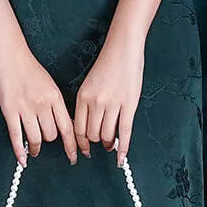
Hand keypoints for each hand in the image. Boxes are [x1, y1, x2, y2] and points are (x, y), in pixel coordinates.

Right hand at [0, 42, 78, 166]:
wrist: (11, 56)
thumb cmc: (31, 69)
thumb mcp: (50, 86)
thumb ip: (57, 105)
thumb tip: (64, 126)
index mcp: (55, 98)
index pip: (68, 128)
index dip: (73, 146)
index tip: (75, 157)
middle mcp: (43, 104)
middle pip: (51, 135)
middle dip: (50, 141)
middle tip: (46, 140)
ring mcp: (25, 108)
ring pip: (36, 138)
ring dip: (36, 148)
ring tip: (35, 150)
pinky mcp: (9, 111)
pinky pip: (16, 136)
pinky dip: (20, 151)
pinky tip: (23, 159)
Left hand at [74, 31, 143, 166]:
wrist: (123, 48)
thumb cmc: (107, 64)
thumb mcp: (89, 84)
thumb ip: (87, 104)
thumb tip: (88, 126)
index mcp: (82, 97)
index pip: (78, 129)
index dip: (81, 143)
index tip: (83, 150)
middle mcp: (95, 103)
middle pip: (92, 135)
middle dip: (96, 142)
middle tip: (101, 144)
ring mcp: (113, 104)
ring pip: (107, 135)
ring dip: (109, 144)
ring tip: (111, 144)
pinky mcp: (129, 104)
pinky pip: (124, 132)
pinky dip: (123, 148)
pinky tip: (121, 158)